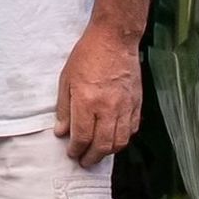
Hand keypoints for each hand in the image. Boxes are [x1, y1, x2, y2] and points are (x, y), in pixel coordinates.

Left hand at [54, 23, 141, 166]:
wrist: (114, 38)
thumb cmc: (87, 54)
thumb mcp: (66, 78)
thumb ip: (64, 107)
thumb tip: (61, 132)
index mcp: (87, 101)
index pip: (81, 137)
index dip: (75, 149)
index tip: (72, 152)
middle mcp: (107, 108)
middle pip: (102, 145)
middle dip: (91, 157)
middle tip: (84, 161)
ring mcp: (125, 106)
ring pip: (119, 141)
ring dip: (108, 152)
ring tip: (99, 152)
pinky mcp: (136, 103)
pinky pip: (132, 129)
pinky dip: (123, 138)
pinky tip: (115, 137)